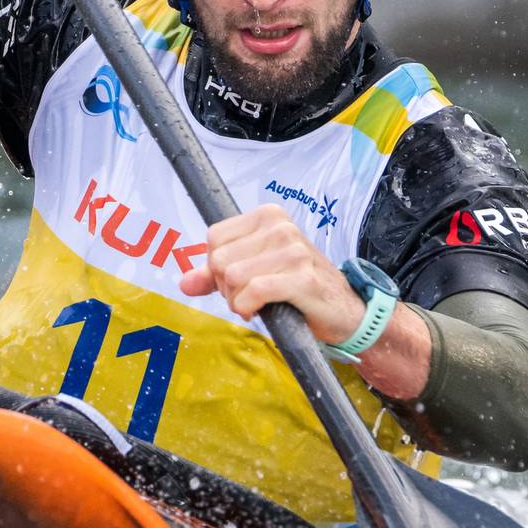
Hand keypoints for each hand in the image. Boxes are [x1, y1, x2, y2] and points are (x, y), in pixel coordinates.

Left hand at [178, 204, 368, 343]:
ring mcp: (294, 251)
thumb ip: (216, 276)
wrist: (344, 310)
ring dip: (237, 300)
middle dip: (226, 287)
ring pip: (233, 277)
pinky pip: (254, 291)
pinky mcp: (302, 279)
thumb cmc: (299, 287)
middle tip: (248, 296)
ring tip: (257, 303)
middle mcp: (281, 227)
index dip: (215, 267)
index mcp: (269, 216)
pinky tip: (259, 310)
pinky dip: (248, 307)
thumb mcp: (256, 272)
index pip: (214, 238)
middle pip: (220, 260)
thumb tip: (183, 283)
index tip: (237, 280)